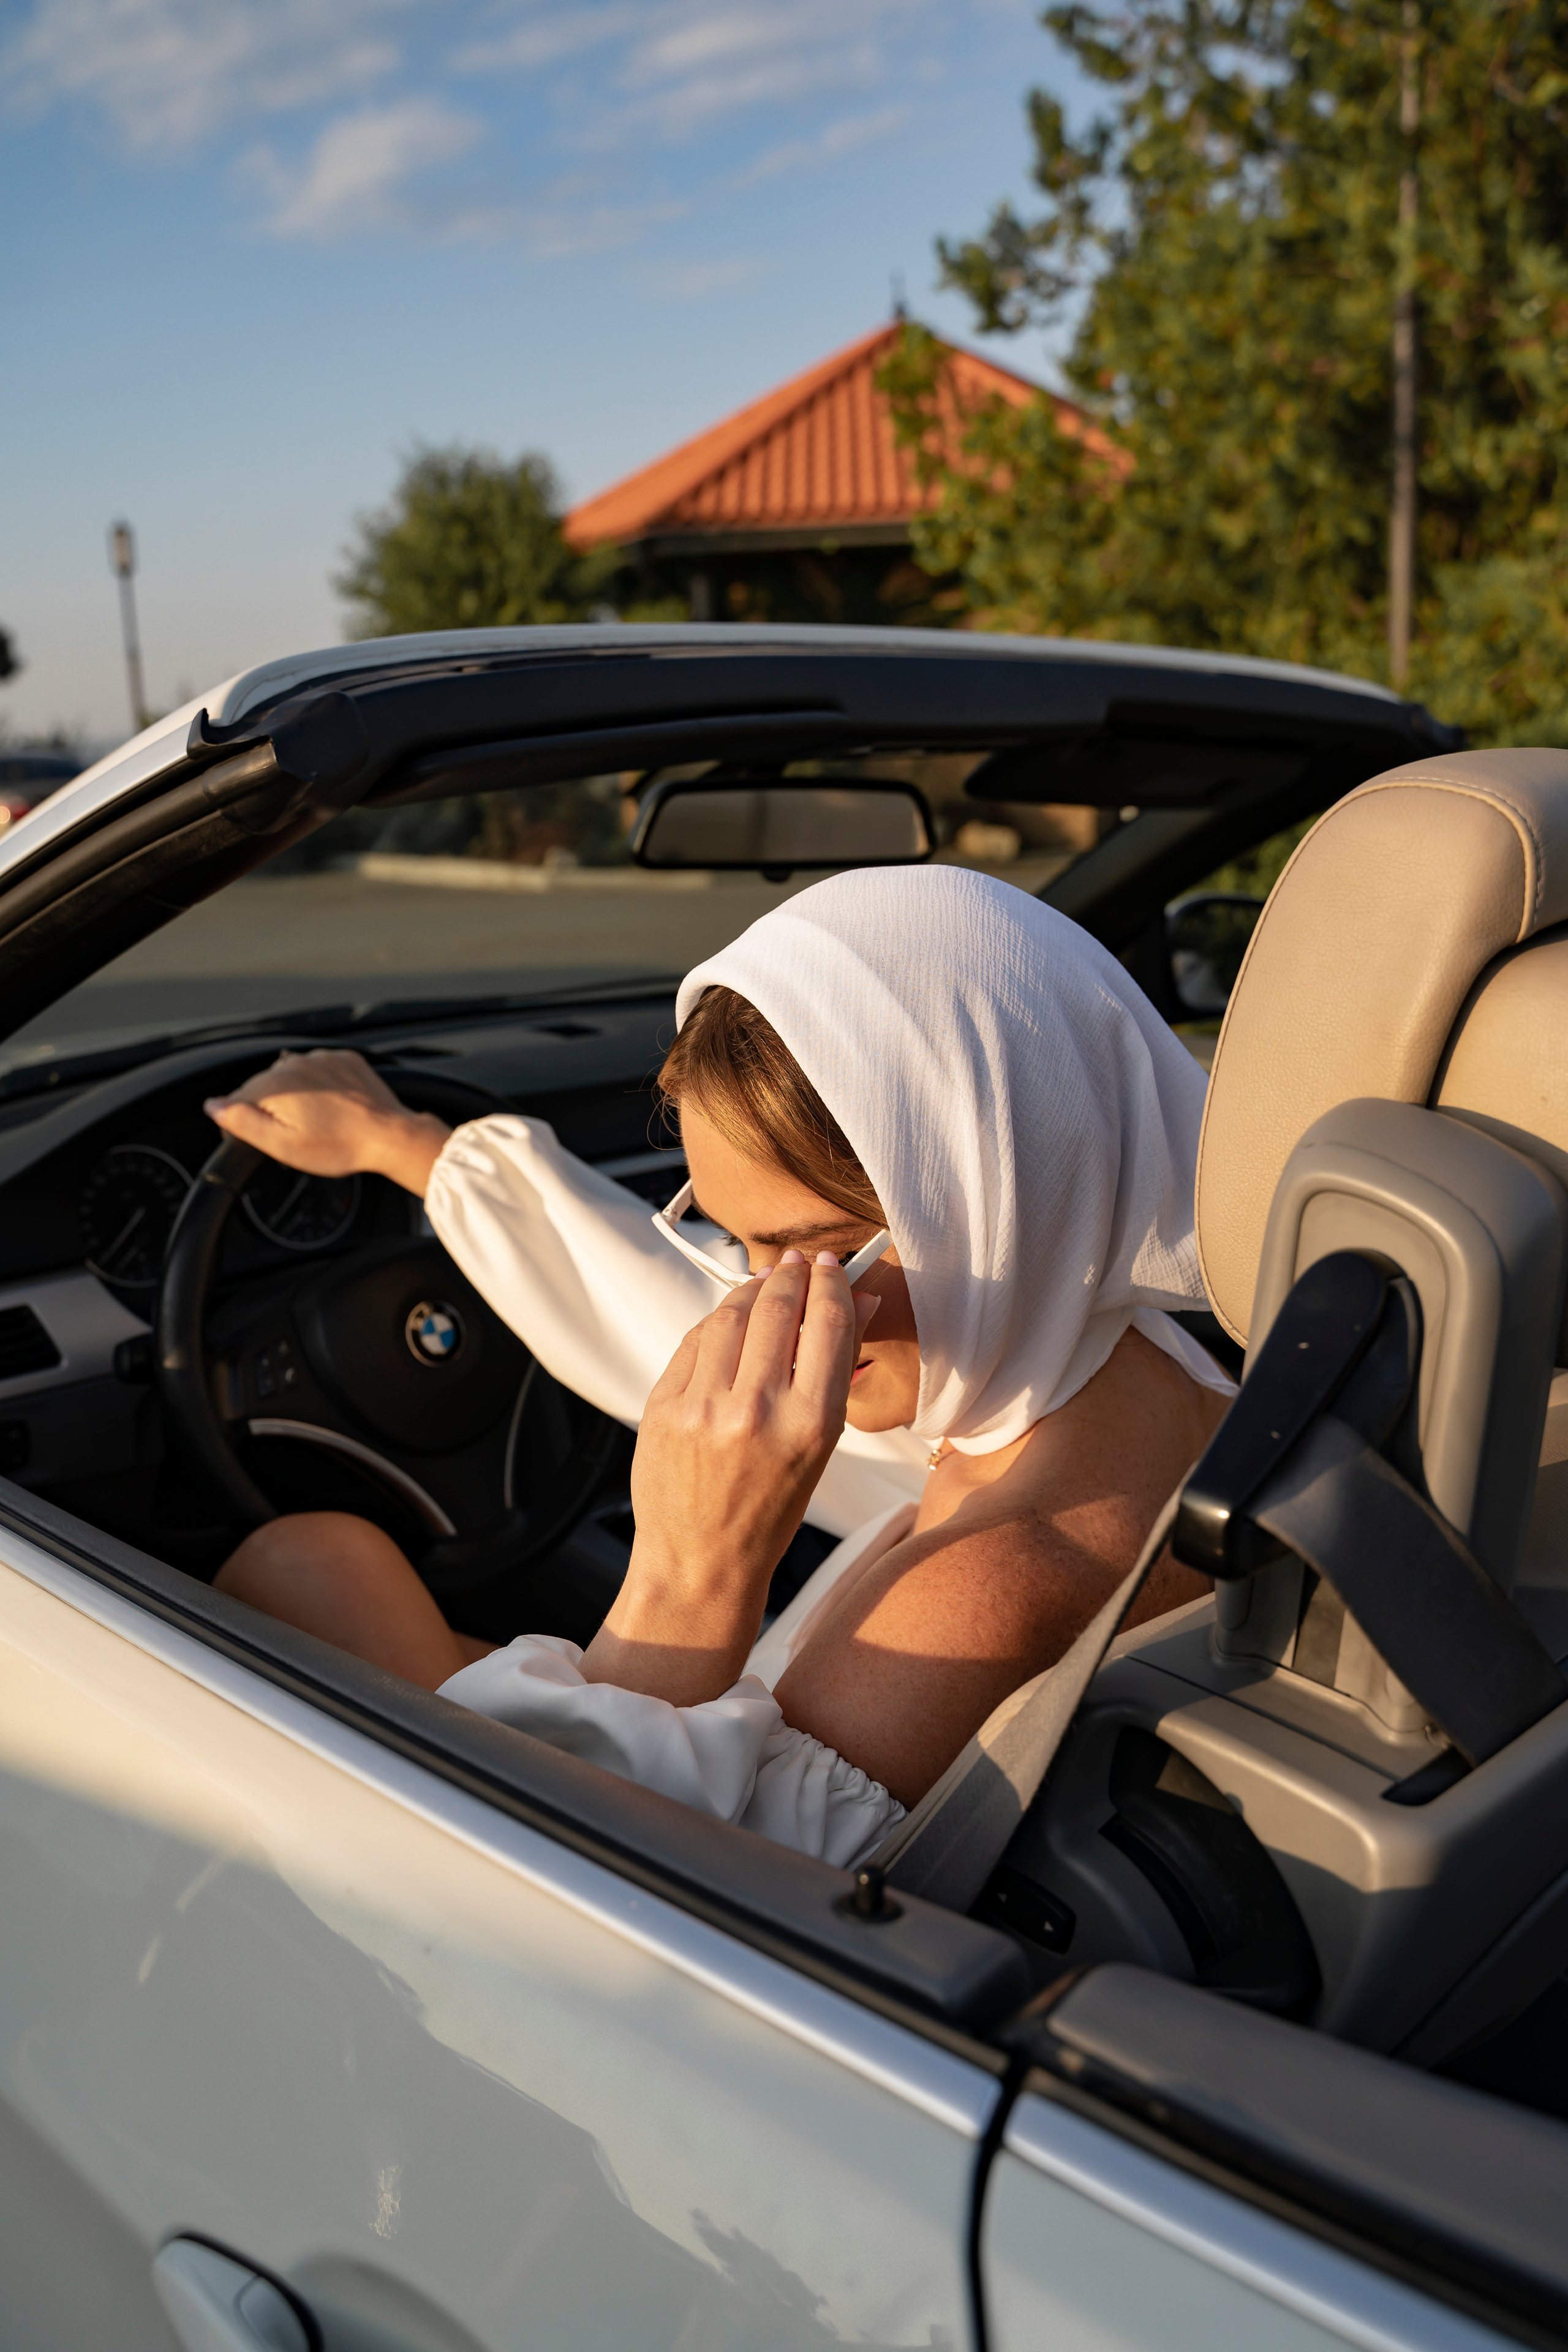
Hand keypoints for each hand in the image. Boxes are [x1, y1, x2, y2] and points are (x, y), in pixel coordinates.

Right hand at [204, 1049, 451, 1195]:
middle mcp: (294, 1063)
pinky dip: (320, 1085)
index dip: (240, 1123)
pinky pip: (320, 1070)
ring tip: (315, 1124)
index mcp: (274, 1084)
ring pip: (292, 1076)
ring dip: (295, 1095)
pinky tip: (332, 1107)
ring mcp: (321, 1058)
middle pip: (264, 1086)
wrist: (389, 1135)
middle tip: (291, 1137)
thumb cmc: (339, 1146)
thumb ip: (243, 1122)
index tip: (255, 1140)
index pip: (237, 1100)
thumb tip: (213, 1105)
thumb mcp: (281, 1145)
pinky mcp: (344, 1059)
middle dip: (269, 1109)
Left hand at [583, 1251, 879, 1705]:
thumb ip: (833, 1372)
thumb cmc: (769, 1511)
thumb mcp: (819, 1448)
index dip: (831, 1285)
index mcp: (810, 1424)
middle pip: (776, 1308)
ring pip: (730, 1316)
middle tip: (798, 1263)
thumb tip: (854, 1303)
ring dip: (751, 1290)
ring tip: (764, 1283)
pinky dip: (715, 1324)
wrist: (701, 1564)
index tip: (832, 1267)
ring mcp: (704, 1406)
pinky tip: (729, 1320)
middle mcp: (757, 1409)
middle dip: (790, 1276)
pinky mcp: (663, 1406)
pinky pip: (694, 1344)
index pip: (827, 1324)